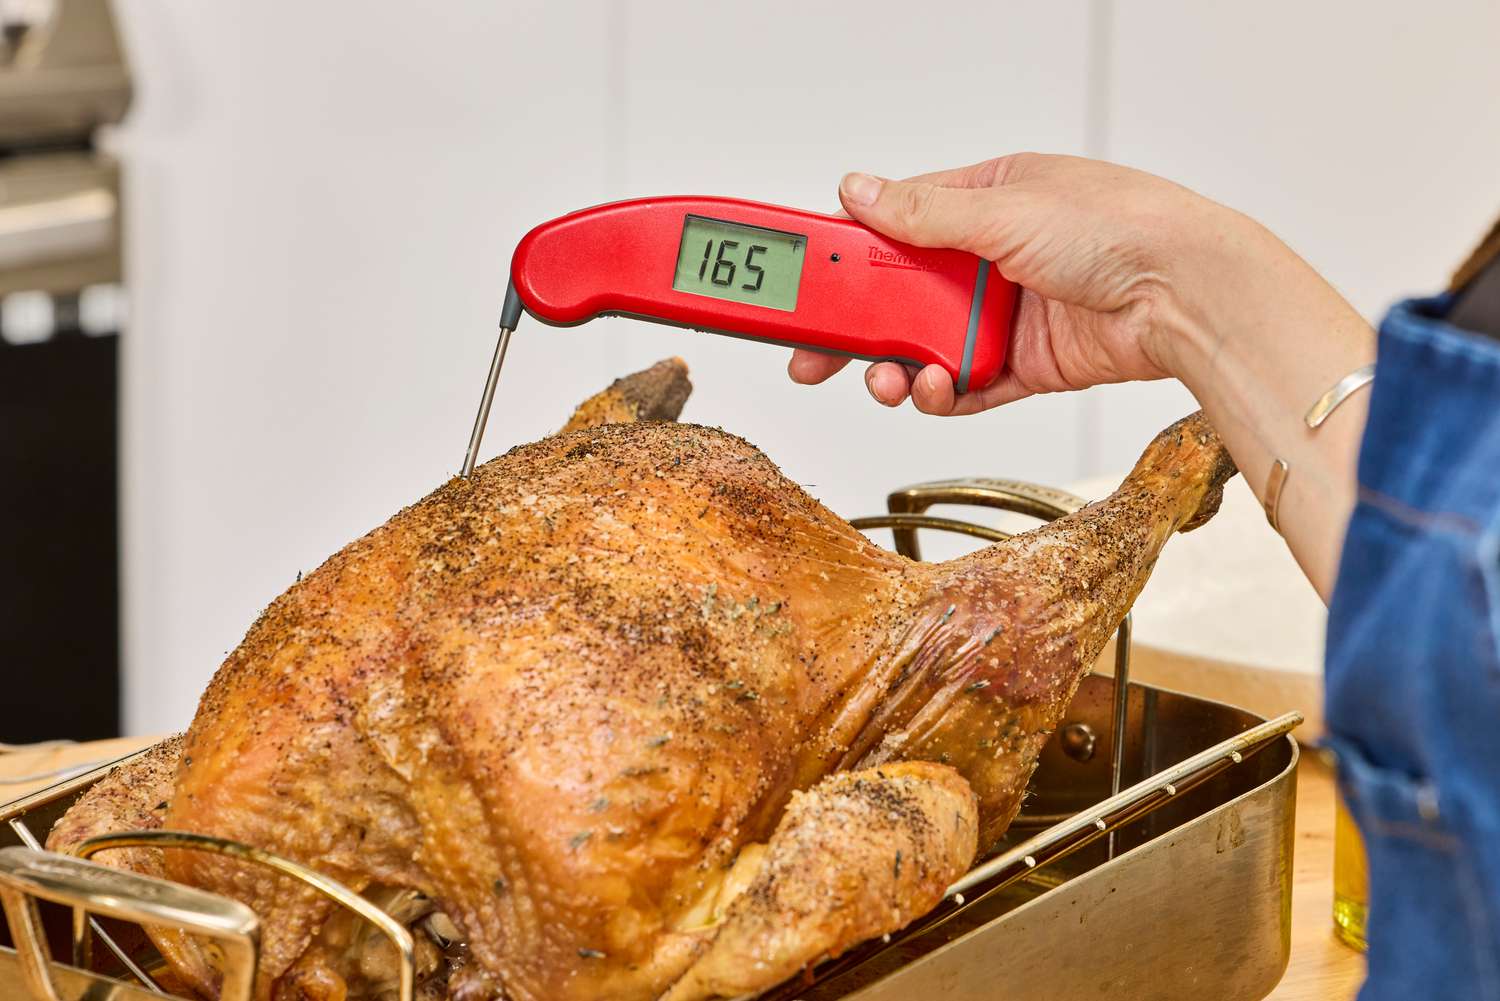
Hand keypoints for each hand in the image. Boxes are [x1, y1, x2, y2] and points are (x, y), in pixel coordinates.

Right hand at [788, 154, 1232, 413]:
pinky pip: (970, 387)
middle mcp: (992, 257)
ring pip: (929, 349)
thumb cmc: (1120, 227)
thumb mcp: (1004, 208)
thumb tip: (858, 189)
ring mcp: (1008, 313)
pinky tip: (936, 392)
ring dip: (901, 370)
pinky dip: (946, 395)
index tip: (806, 287)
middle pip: (901, 300)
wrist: (1186, 294)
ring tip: (892, 383)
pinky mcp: (1028, 364)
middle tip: (814, 360)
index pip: (894, 229)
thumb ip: (924, 211)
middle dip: (857, 333)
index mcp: (984, 202)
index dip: (847, 260)